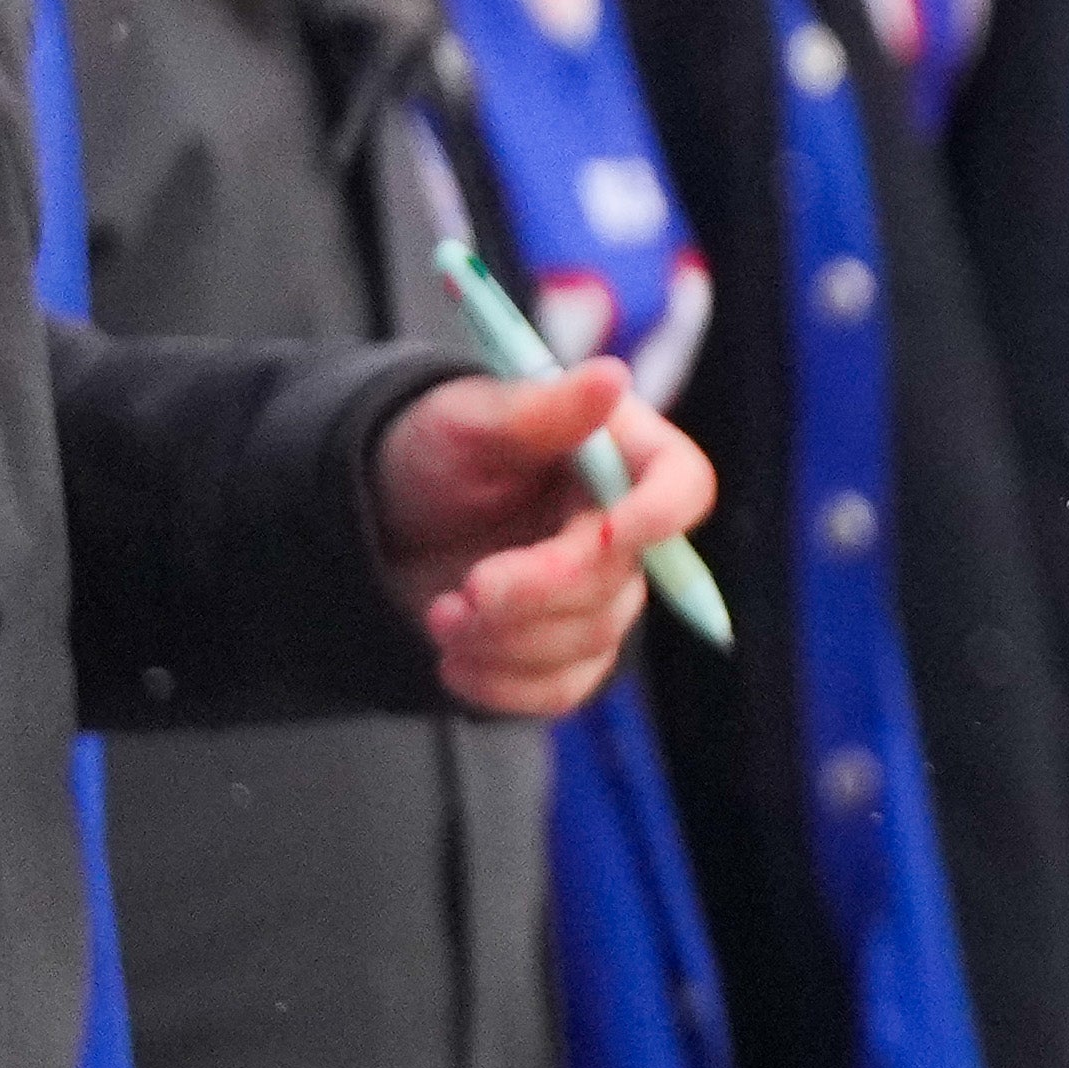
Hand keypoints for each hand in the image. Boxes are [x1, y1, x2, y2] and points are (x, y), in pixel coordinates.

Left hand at [371, 362, 715, 720]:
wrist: (384, 518)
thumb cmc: (432, 450)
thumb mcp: (468, 419)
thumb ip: (541, 411)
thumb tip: (612, 377)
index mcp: (619, 456)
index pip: (683, 484)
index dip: (662, 515)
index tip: (608, 534)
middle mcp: (622, 528)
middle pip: (620, 581)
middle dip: (539, 593)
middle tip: (466, 588)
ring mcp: (597, 595)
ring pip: (588, 641)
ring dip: (506, 639)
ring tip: (439, 614)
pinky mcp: (563, 649)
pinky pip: (562, 690)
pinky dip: (504, 687)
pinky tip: (452, 661)